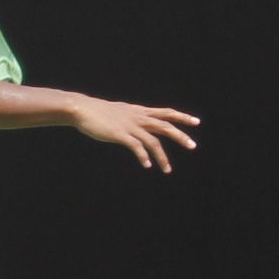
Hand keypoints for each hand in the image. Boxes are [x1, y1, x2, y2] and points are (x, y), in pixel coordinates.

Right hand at [68, 98, 200, 172]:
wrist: (82, 108)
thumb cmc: (100, 112)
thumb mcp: (122, 111)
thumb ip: (133, 117)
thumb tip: (141, 121)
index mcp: (140, 112)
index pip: (166, 113)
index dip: (182, 117)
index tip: (196, 122)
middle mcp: (138, 118)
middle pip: (165, 126)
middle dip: (180, 136)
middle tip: (193, 146)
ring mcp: (130, 126)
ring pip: (152, 141)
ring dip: (162, 157)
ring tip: (167, 170)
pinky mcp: (119, 135)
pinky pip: (136, 147)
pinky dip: (143, 156)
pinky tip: (147, 165)